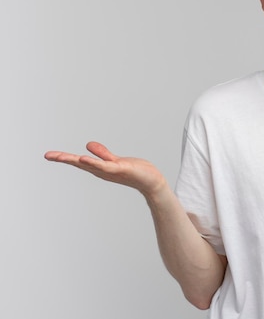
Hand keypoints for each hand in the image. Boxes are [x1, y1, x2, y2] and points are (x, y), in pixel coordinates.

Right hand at [44, 142, 166, 196]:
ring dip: (75, 160)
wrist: (152, 181)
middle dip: (64, 159)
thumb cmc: (135, 171)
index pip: (79, 162)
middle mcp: (102, 170)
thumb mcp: (115, 160)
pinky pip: (105, 165)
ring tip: (62, 156)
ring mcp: (110, 170)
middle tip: (47, 155)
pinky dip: (94, 162)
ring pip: (90, 164)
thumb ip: (102, 154)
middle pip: (80, 163)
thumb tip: (87, 145)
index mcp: (100, 167)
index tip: (49, 155)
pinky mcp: (120, 169)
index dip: (64, 158)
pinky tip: (83, 159)